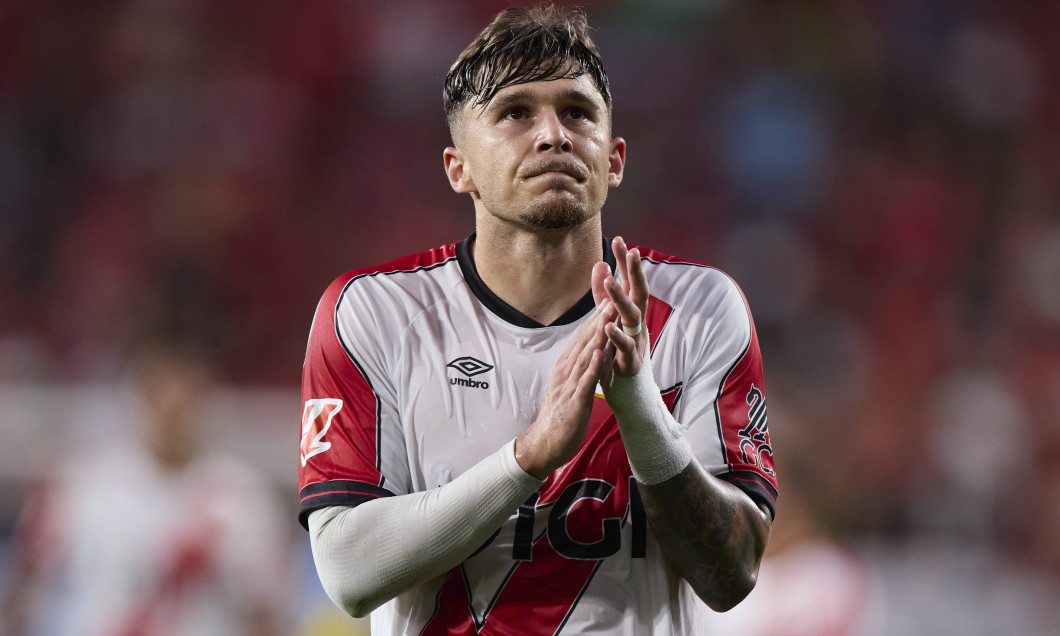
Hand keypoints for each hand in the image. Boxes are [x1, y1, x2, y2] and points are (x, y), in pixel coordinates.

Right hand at [514, 303, 606, 478]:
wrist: (545, 443)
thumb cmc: (561, 413)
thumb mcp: (570, 382)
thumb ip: (580, 364)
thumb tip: (594, 345)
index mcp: (567, 365)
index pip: (583, 336)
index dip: (596, 316)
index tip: (609, 296)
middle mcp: (566, 370)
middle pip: (585, 340)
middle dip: (600, 317)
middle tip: (613, 295)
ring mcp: (569, 386)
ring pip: (586, 356)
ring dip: (598, 335)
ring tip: (609, 316)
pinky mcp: (574, 403)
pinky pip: (585, 383)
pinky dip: (593, 367)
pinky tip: (601, 354)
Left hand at [592, 236, 648, 383]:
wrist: (629, 388)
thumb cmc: (619, 350)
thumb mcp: (609, 317)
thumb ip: (603, 293)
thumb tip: (600, 263)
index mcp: (632, 311)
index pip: (630, 280)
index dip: (626, 261)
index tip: (619, 239)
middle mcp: (638, 322)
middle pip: (639, 292)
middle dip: (635, 272)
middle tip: (631, 251)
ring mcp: (637, 340)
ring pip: (632, 316)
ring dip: (621, 298)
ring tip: (610, 282)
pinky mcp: (632, 360)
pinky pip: (625, 346)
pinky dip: (617, 335)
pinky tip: (607, 325)